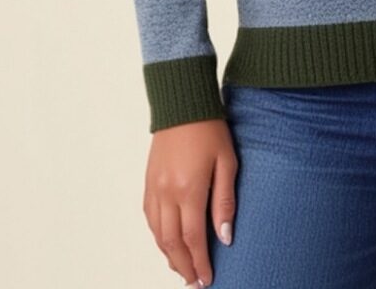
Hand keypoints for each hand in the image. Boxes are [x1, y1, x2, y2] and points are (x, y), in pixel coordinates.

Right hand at [144, 118, 237, 287]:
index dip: (200, 262)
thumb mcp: (227, 162)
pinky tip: (167, 243)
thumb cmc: (210, 129)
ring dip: (169, 255)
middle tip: (195, 283)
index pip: (193, 238)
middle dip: (184, 266)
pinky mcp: (148, 181)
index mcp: (188, 190)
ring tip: (183, 269)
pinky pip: (149, 217)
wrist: (183, 104)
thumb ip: (224, 201)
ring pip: (157, 233)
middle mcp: (167, 193)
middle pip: (172, 242)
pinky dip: (157, 236)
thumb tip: (225, 237)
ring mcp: (154, 187)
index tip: (207, 280)